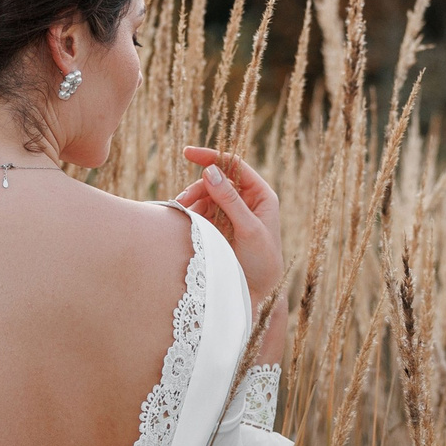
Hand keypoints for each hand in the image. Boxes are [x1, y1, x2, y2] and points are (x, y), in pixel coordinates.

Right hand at [177, 146, 284, 311]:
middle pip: (216, 181)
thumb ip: (230, 200)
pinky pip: (201, 212)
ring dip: (192, 202)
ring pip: (205, 196)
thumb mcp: (249, 229)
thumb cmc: (262, 261)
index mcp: (261, 195)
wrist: (257, 293)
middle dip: (198, 187)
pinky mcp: (218, 227)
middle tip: (182, 201)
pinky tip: (185, 221)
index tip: (188, 153)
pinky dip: (191, 214)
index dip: (212, 157)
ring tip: (182, 214)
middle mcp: (246, 201)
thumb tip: (211, 171)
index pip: (234, 166)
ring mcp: (231, 213)